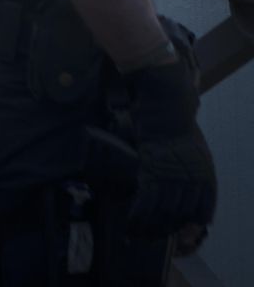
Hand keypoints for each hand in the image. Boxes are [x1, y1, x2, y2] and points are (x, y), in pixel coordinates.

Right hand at [125, 56, 216, 248]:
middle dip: (170, 228)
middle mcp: (193, 179)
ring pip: (164, 210)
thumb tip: (183, 187)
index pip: (204, 210)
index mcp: (207, 175)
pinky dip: (139, 212)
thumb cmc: (179, 124)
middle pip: (183, 214)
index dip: (193, 224)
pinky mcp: (152, 168)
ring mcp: (173, 175)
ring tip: (140, 233)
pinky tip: (133, 220)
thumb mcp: (195, 150)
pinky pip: (147, 198)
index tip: (183, 233)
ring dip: (152, 225)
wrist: (167, 103)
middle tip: (156, 236)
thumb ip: (192, 171)